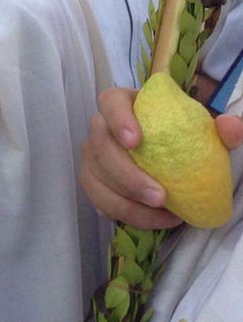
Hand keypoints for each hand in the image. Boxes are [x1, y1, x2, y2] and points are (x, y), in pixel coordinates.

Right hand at [80, 86, 242, 227]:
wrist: (174, 160)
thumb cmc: (183, 138)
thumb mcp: (206, 131)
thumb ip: (223, 129)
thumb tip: (231, 127)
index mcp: (125, 105)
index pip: (109, 101)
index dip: (117, 119)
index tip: (135, 141)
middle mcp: (101, 128)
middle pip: (98, 145)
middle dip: (125, 174)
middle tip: (159, 196)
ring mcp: (92, 156)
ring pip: (93, 178)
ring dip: (125, 201)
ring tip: (161, 214)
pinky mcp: (93, 182)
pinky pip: (98, 200)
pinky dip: (124, 213)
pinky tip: (153, 219)